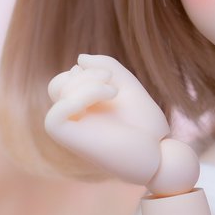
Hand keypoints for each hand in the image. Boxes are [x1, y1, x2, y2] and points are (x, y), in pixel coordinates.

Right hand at [45, 54, 198, 192]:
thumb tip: (79, 59)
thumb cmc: (146, 126)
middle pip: (58, 85)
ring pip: (59, 93)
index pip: (68, 81)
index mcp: (85, 107)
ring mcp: (72, 130)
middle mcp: (75, 119)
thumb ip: (107, 67)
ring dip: (88, 83)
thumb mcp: (128, 86)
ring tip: (114, 91)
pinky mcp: (72, 141)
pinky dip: (76, 99)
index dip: (86, 70)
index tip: (111, 77)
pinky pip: (54, 116)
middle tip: (111, 81)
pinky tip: (108, 96)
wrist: (161, 155)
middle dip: (85, 75)